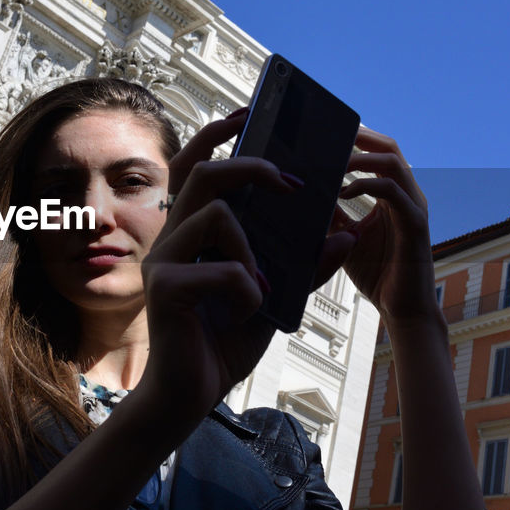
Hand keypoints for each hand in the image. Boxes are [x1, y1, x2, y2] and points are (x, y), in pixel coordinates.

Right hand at [138, 110, 293, 422]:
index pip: (197, 165)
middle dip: (251, 166)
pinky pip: (224, 270)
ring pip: (217, 215)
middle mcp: (172, 238)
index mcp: (192, 232)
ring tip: (262, 286)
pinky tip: (246, 314)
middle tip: (291, 181)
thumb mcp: (274, 299)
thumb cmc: (223, 342)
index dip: (219, 134)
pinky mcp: (165, 289)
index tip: (250, 113)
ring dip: (254, 248)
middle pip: (205, 172)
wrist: (188, 397)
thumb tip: (345, 234)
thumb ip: (303, 268)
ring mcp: (164, 261)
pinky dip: (248, 290)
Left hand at [317, 128, 438, 321]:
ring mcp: (414, 207)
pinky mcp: (415, 224)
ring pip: (392, 162)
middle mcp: (407, 194)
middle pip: (389, 147)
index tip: (325, 133)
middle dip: (358, 137)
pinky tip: (342, 192)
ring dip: (359, 158)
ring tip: (332, 164)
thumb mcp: (343, 236)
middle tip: (326, 137)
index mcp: (393, 193)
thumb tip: (302, 194)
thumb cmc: (376, 272)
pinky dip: (366, 185)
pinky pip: (392, 192)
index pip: (379, 151)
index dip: (356, 138)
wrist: (402, 309)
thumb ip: (331, 213)